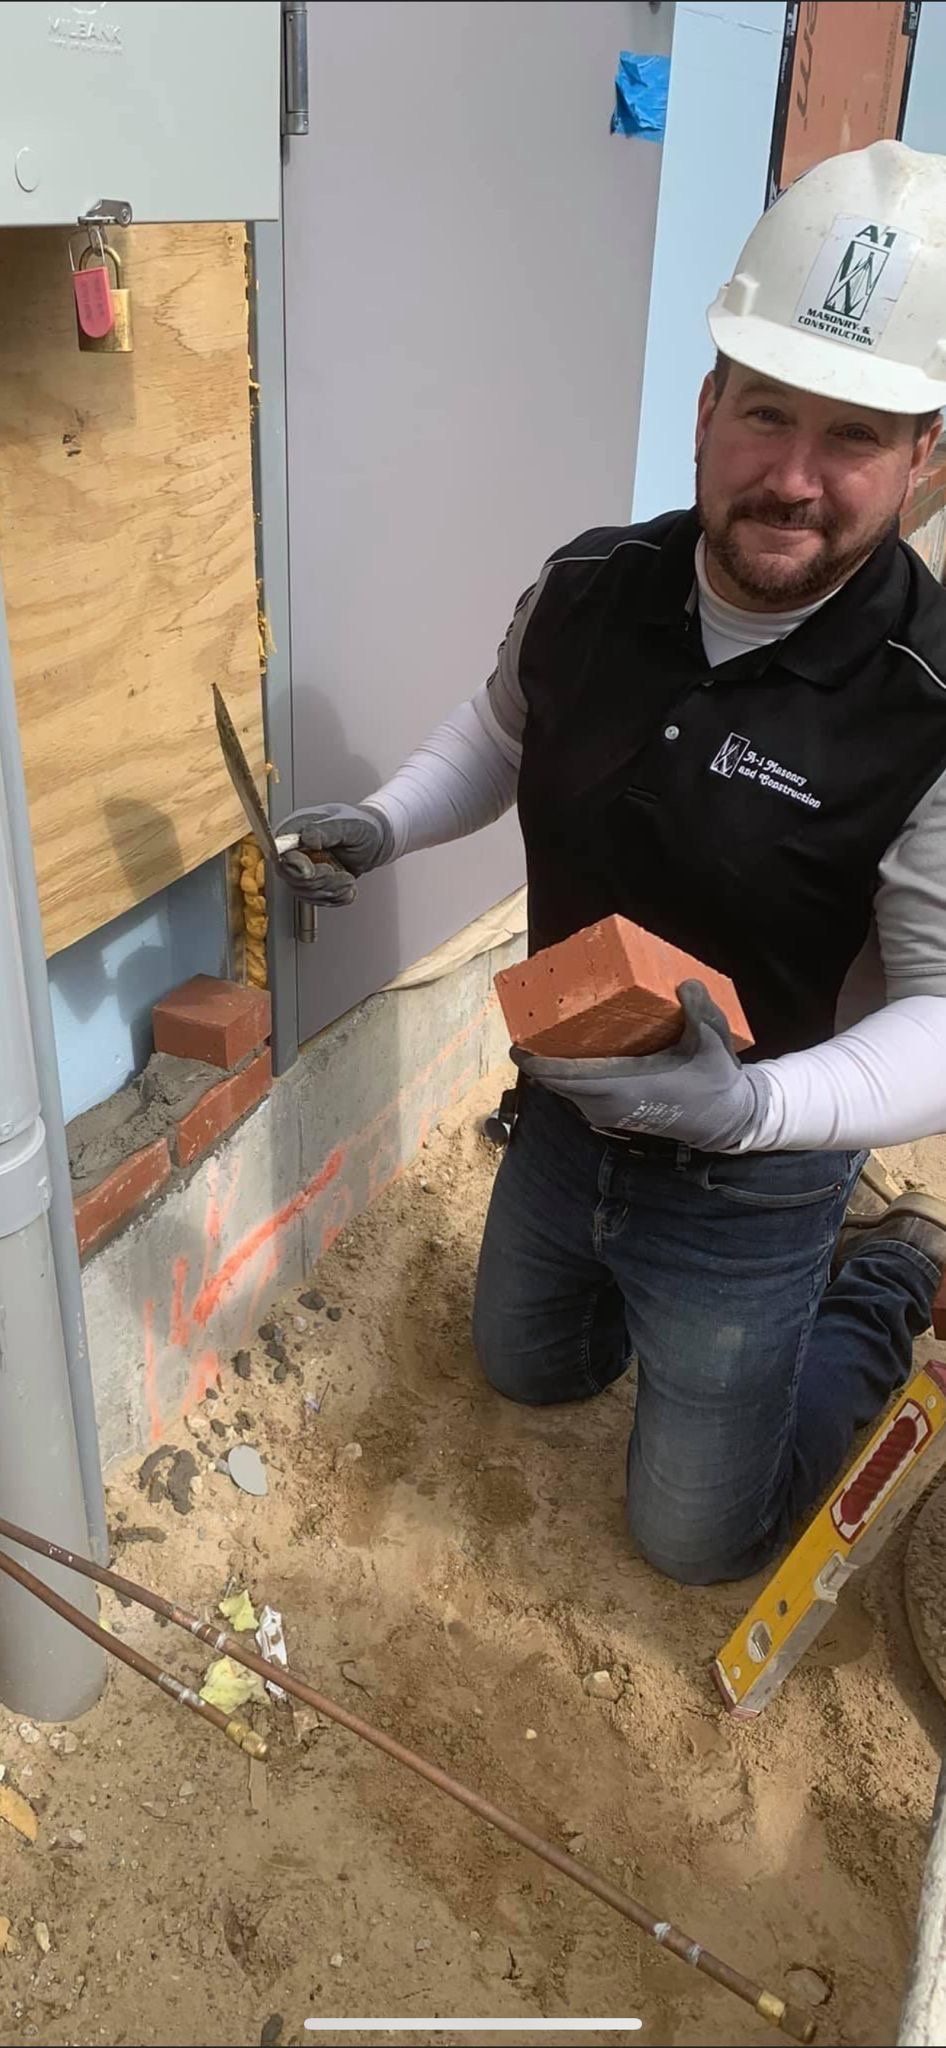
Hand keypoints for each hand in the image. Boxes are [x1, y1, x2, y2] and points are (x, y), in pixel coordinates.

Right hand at [274, 802, 393, 905]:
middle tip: (340, 873)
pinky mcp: (312, 884)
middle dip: (319, 880)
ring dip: (331, 889)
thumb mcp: (348, 824)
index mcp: (296, 829)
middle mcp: (294, 850)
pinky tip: (347, 886)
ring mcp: (301, 869)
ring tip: (348, 878)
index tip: (311, 870)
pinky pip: (317, 900)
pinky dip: (336, 897)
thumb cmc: (360, 826)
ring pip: (305, 892)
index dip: (294, 865)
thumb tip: (307, 837)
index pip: (280, 852)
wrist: (374, 842)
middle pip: (291, 877)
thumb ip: (326, 830)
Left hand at [511, 981, 770, 1152]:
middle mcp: (608, 1105)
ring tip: (546, 1032)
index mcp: (623, 1089)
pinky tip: (571, 1050)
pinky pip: (579, 1091)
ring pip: (568, 1087)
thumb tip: (684, 983)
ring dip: (554, 1065)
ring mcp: (608, 1113)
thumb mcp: (713, 1042)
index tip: (517, 1045)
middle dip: (540, 1056)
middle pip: (558, 1082)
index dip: (538, 1063)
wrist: (724, 1119)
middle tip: (530, 1023)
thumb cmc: (714, 1082)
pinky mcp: (612, 1113)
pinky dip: (569, 1073)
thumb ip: (700, 1011)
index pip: (566, 1078)